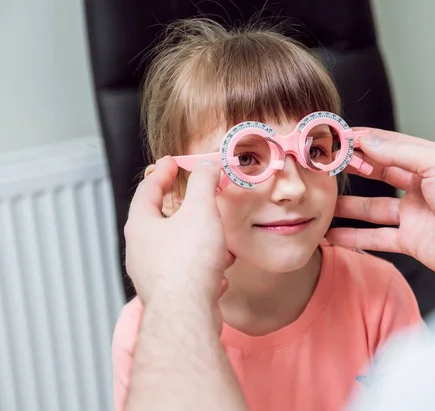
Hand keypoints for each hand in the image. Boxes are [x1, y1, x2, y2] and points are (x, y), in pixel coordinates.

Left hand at [124, 156, 233, 309]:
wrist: (186, 314)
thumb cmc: (188, 262)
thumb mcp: (200, 210)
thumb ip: (204, 183)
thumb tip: (207, 165)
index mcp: (141, 226)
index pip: (148, 189)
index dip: (163, 172)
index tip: (172, 162)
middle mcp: (140, 250)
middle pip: (158, 220)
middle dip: (182, 208)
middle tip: (194, 197)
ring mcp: (152, 275)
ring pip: (175, 249)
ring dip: (197, 241)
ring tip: (216, 238)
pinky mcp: (168, 296)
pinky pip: (186, 274)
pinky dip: (203, 268)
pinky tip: (219, 273)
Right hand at [327, 128, 434, 282]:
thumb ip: (399, 152)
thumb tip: (366, 140)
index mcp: (428, 161)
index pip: (387, 145)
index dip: (361, 141)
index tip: (335, 139)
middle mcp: (418, 186)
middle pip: (377, 173)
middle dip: (351, 169)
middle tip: (324, 168)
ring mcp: (413, 215)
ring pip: (371, 207)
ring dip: (347, 206)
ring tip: (322, 203)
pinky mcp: (410, 241)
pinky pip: (376, 237)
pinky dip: (354, 237)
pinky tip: (334, 235)